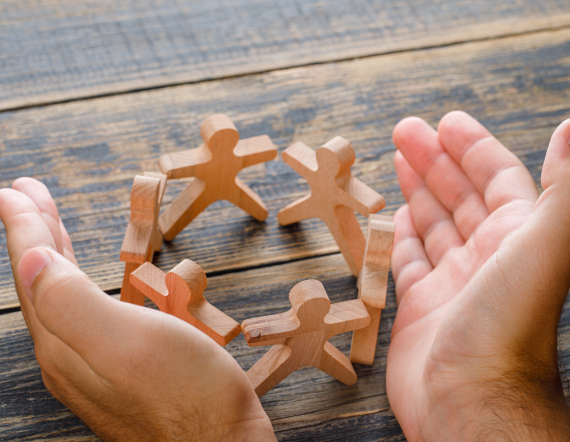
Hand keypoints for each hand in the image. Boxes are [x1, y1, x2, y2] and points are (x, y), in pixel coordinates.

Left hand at [0, 178, 274, 441]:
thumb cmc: (189, 396)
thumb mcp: (131, 344)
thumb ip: (73, 304)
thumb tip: (31, 259)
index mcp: (65, 342)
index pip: (35, 272)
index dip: (24, 228)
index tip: (13, 191)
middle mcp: (68, 354)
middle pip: (42, 281)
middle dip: (35, 233)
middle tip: (27, 194)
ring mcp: (91, 365)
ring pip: (61, 296)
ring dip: (56, 253)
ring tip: (52, 223)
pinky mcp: (116, 369)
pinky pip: (85, 312)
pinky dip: (81, 281)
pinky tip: (91, 278)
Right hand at [387, 111, 569, 439]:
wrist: (469, 397)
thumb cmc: (507, 322)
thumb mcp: (542, 243)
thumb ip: (563, 188)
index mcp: (517, 237)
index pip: (497, 178)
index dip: (474, 147)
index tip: (447, 122)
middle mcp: (487, 257)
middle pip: (459, 195)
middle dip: (434, 160)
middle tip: (405, 130)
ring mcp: (452, 282)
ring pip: (433, 224)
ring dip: (416, 191)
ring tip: (396, 161)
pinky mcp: (419, 307)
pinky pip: (408, 262)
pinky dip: (401, 236)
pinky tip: (394, 216)